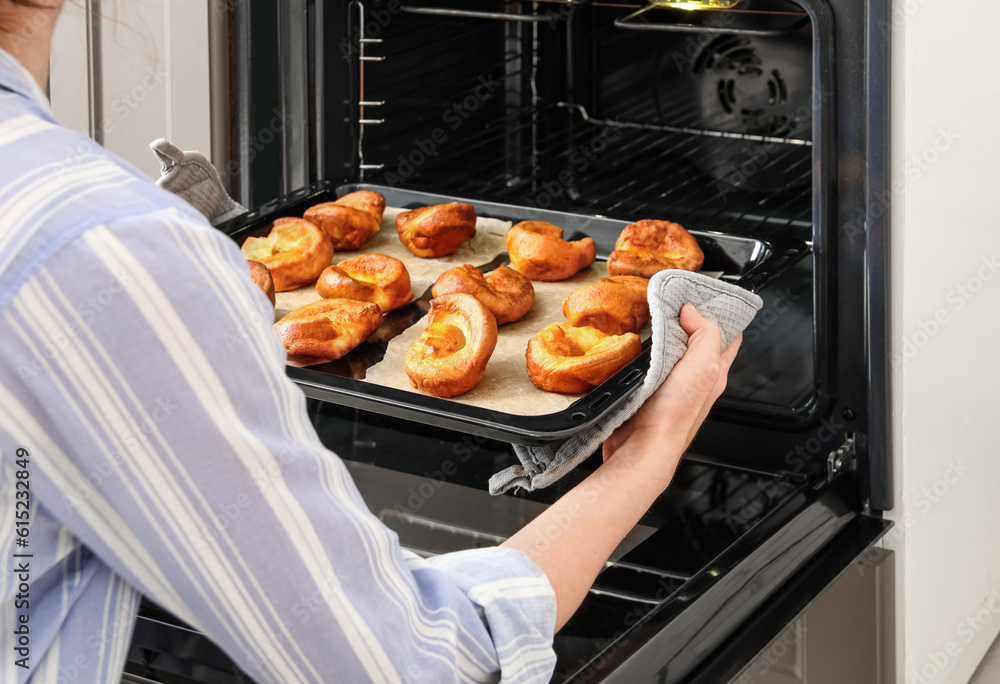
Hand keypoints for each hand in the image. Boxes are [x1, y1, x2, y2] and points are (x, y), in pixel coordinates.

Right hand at [602, 303, 741, 467]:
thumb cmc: (674, 417)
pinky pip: (647, 364)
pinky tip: (634, 342)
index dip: (724, 314)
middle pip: (697, 341)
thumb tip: (694, 311)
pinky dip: (642, 351)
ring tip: (652, 315)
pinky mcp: (647, 391)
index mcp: (715, 372)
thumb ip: (705, 334)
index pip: (729, 336)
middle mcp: (695, 379)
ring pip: (671, 351)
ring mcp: (670, 385)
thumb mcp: (702, 366)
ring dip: (662, 334)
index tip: (709, 294)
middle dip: (688, 319)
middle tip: (675, 300)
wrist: (642, 446)